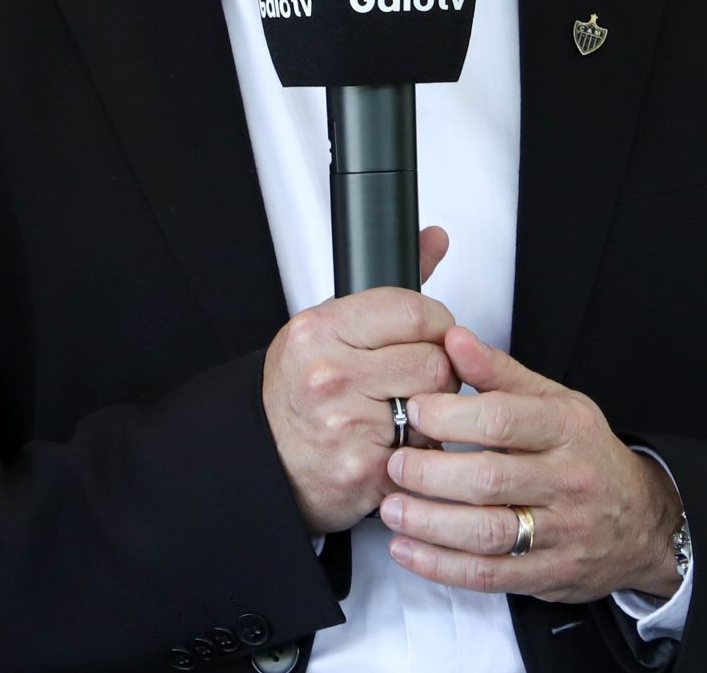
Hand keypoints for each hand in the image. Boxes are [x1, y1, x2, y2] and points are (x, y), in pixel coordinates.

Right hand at [262, 226, 456, 533]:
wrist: (266, 456)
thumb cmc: (300, 388)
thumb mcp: (330, 326)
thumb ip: (389, 290)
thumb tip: (435, 238)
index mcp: (319, 330)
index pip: (414, 311)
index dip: (438, 323)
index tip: (435, 333)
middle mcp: (330, 376)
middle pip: (434, 361)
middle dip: (439, 369)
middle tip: (418, 376)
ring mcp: (348, 426)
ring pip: (436, 407)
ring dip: (433, 409)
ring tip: (407, 408)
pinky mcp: (366, 468)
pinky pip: (426, 450)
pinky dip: (421, 447)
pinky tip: (396, 440)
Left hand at [380, 325, 683, 603]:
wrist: (642, 523)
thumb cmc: (586, 455)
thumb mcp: (556, 403)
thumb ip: (500, 373)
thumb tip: (453, 339)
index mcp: (567, 429)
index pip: (502, 420)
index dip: (449, 416)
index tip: (415, 410)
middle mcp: (567, 481)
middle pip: (488, 480)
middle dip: (430, 473)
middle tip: (394, 464)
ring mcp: (560, 533)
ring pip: (486, 533)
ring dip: (430, 523)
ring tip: (392, 508)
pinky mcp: (547, 574)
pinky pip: (488, 575)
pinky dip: (441, 566)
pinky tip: (408, 549)